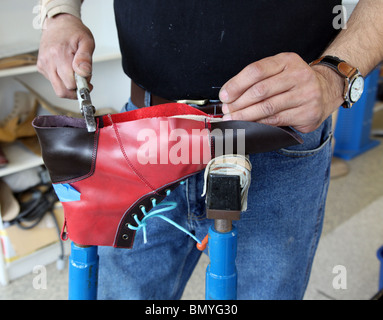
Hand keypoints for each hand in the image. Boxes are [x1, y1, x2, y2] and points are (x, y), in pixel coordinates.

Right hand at [37, 14, 94, 98]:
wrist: (58, 23)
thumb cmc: (73, 31)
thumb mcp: (86, 41)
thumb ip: (86, 58)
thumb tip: (84, 73)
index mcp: (59, 54)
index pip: (70, 84)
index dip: (82, 86)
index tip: (88, 81)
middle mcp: (48, 61)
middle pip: (62, 91)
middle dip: (75, 90)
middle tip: (84, 82)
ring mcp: (43, 65)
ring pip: (58, 89)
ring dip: (69, 86)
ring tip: (76, 74)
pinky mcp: (41, 67)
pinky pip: (53, 82)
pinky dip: (63, 80)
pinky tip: (67, 70)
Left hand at [219, 52, 343, 132]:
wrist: (327, 90)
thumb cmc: (295, 82)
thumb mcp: (280, 70)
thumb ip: (257, 79)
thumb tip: (229, 95)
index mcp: (287, 61)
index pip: (256, 70)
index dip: (236, 84)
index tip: (224, 95)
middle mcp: (298, 75)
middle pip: (260, 91)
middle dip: (239, 103)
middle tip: (227, 111)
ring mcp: (306, 95)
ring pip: (267, 108)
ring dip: (246, 116)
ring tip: (233, 119)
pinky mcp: (308, 113)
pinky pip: (277, 120)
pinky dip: (260, 123)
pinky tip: (250, 124)